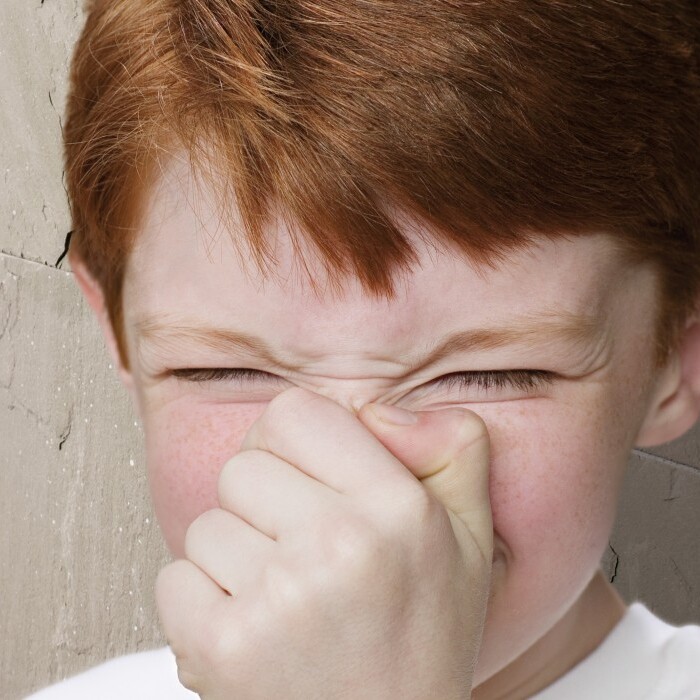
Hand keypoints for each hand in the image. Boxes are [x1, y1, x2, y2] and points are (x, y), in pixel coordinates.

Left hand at [156, 387, 492, 698]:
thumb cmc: (421, 636)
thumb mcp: (470, 532)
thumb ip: (451, 446)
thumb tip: (380, 409)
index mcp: (395, 508)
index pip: (292, 413)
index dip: (290, 441)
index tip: (306, 478)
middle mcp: (336, 545)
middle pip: (241, 466)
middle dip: (263, 500)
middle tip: (304, 549)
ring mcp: (276, 598)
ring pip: (206, 524)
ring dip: (235, 556)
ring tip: (286, 598)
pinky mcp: (222, 647)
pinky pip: (174, 577)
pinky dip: (201, 600)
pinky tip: (253, 627)